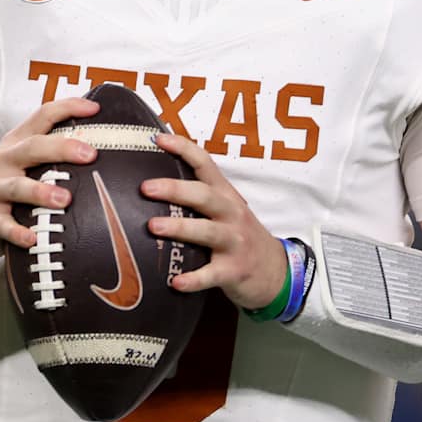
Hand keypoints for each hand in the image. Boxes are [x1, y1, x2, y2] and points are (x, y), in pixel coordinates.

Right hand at [0, 97, 101, 257]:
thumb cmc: (9, 188)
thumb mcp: (24, 164)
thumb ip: (52, 154)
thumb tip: (100, 146)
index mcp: (16, 143)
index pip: (42, 116)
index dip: (67, 108)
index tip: (95, 109)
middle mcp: (2, 160)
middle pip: (32, 147)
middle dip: (62, 148)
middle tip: (89, 155)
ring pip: (17, 186)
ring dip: (41, 191)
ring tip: (64, 199)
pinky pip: (2, 225)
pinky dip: (17, 232)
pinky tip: (32, 238)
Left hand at [143, 132, 288, 311]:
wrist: (276, 272)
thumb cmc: (240, 237)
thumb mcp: (227, 211)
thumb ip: (199, 197)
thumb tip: (153, 183)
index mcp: (226, 195)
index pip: (205, 164)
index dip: (183, 149)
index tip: (157, 139)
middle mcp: (231, 214)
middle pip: (204, 196)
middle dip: (175, 189)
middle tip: (146, 188)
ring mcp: (234, 243)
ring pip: (207, 231)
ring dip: (180, 228)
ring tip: (153, 227)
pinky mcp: (234, 271)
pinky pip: (211, 275)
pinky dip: (194, 279)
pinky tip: (175, 282)